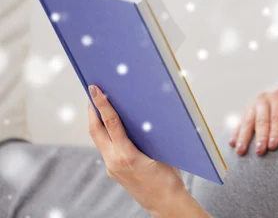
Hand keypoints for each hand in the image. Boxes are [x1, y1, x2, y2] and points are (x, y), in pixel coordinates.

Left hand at [87, 84, 186, 215]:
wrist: (165, 203)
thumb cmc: (169, 178)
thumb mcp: (160, 151)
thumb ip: (147, 136)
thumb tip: (142, 116)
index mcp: (127, 155)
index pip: (111, 123)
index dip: (102, 104)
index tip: (95, 90)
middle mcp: (114, 162)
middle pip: (96, 131)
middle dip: (93, 110)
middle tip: (92, 93)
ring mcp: (112, 168)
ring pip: (99, 140)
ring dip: (98, 122)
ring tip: (100, 107)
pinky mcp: (114, 171)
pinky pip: (106, 148)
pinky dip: (106, 135)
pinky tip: (111, 128)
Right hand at [229, 78, 277, 155]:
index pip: (277, 116)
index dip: (275, 132)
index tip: (273, 146)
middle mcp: (264, 97)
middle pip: (261, 120)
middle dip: (259, 137)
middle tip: (259, 152)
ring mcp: (254, 103)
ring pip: (247, 120)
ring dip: (243, 136)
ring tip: (241, 151)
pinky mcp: (248, 108)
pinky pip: (241, 121)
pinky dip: (236, 132)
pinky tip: (232, 143)